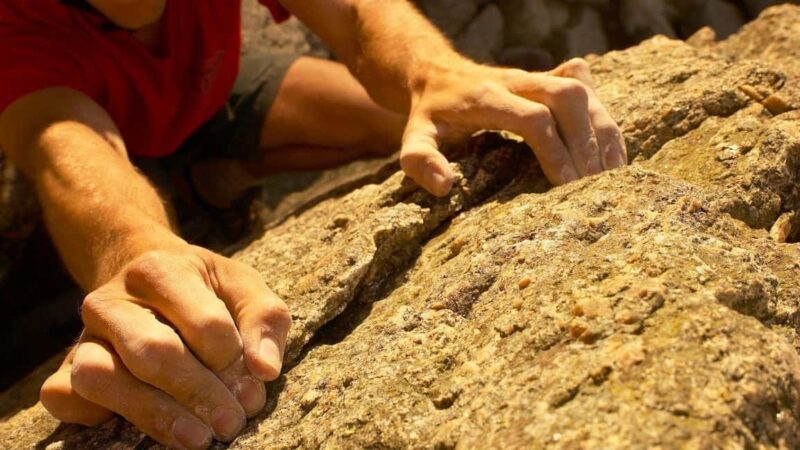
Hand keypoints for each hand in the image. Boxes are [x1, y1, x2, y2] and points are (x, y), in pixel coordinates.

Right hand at [39, 245, 290, 448]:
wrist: (147, 278)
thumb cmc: (204, 289)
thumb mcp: (242, 287)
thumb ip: (264, 319)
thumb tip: (266, 370)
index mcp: (161, 270)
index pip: (205, 323)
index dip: (233, 363)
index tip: (253, 390)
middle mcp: (112, 299)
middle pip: (154, 353)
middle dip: (200, 394)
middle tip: (232, 424)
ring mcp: (83, 334)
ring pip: (102, 377)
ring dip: (155, 415)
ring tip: (198, 438)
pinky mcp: (66, 366)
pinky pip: (65, 396)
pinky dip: (96, 416)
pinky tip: (144, 427)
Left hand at [400, 58, 626, 195]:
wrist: (438, 73)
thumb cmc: (430, 114)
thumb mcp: (413, 137)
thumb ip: (420, 160)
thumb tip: (444, 187)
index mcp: (486, 97)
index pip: (533, 117)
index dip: (554, 150)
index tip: (565, 186)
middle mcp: (517, 82)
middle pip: (567, 96)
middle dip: (585, 140)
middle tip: (592, 185)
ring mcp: (536, 79)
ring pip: (583, 92)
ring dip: (601, 133)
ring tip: (610, 177)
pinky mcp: (550, 82)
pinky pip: (588, 93)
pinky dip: (604, 124)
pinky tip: (613, 158)